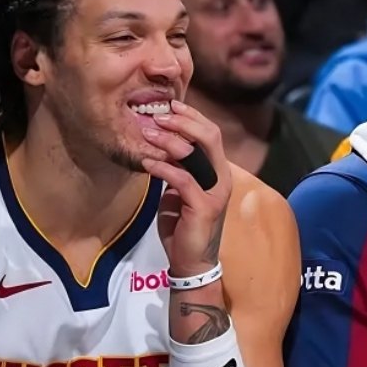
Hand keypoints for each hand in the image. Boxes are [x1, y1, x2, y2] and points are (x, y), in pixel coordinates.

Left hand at [140, 100, 232, 276]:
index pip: (210, 133)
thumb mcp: (179, 190)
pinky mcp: (203, 207)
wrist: (191, 260)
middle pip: (210, 136)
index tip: (168, 106)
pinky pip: (182, 179)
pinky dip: (162, 168)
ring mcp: (215, 192)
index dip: (191, 117)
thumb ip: (177, 169)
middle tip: (157, 115)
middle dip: (183, 121)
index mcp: (218, 171)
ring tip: (146, 133)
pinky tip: (145, 162)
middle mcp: (221, 177)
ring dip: (169, 141)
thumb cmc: (183, 225)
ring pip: (197, 154)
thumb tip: (160, 146)